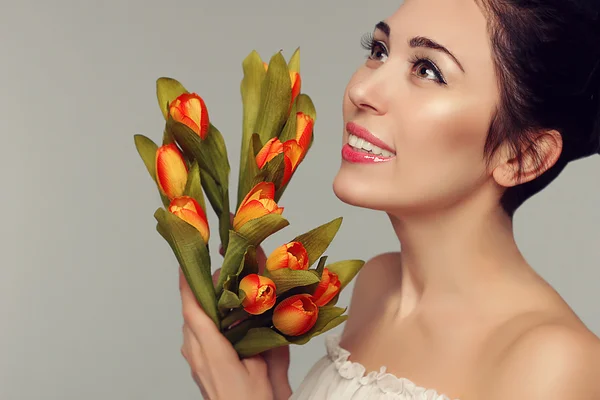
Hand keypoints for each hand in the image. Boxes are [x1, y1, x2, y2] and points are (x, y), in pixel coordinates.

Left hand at [180, 214, 291, 398]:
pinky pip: (197, 334)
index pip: (193, 310)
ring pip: (193, 323)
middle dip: (201, 288)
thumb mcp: (262, 370)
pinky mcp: (198, 365)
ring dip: (204, 305)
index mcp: (210, 351)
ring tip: (225, 291)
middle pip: (191, 312)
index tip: (186, 262)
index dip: (188, 284)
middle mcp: (196, 353)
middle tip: (221, 272)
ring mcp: (194, 360)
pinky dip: (207, 319)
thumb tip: (263, 316)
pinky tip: (226, 317)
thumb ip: (260, 342)